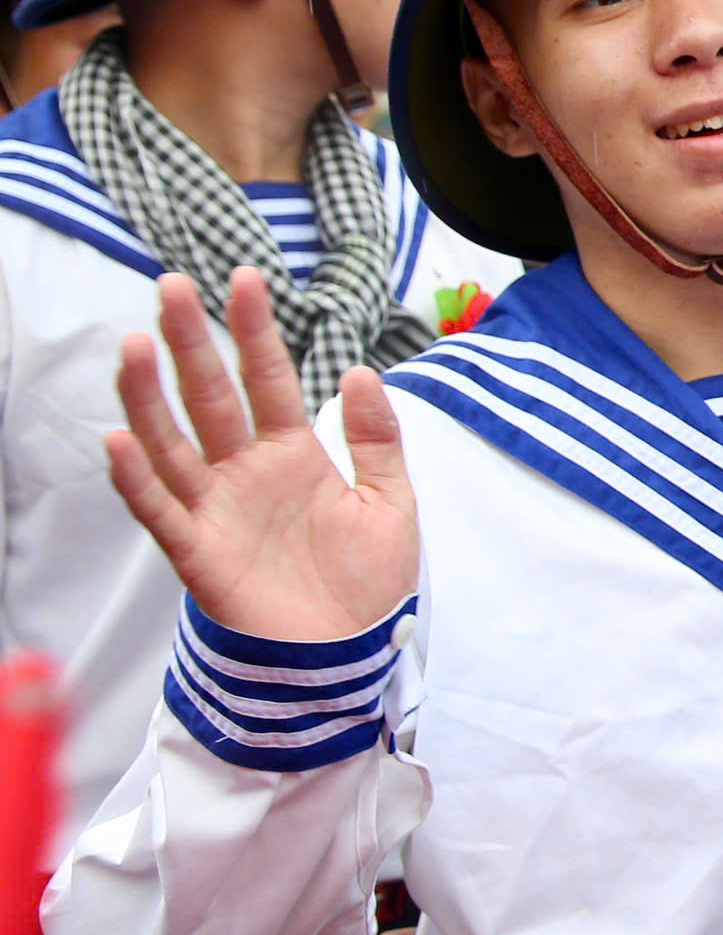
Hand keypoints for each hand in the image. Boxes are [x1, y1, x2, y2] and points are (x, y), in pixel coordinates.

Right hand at [104, 270, 418, 643]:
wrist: (350, 655)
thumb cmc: (368, 583)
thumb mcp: (391, 499)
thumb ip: (376, 437)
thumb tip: (360, 372)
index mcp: (293, 455)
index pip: (269, 379)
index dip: (257, 332)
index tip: (247, 279)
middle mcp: (247, 473)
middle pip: (211, 397)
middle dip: (191, 343)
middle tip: (171, 287)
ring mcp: (218, 509)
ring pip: (173, 442)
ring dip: (149, 397)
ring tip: (134, 345)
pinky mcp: (199, 552)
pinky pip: (160, 509)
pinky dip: (137, 477)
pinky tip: (119, 438)